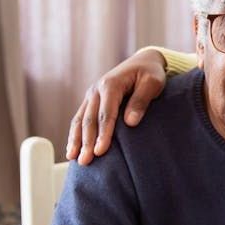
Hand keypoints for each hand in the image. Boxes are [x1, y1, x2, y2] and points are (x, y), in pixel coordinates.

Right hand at [66, 48, 167, 164]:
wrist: (142, 62)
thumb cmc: (150, 74)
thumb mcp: (152, 83)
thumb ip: (141, 101)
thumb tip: (130, 123)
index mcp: (111, 84)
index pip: (106, 113)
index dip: (103, 133)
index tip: (100, 151)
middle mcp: (96, 89)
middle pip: (90, 119)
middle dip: (86, 141)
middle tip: (86, 161)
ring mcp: (91, 95)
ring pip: (80, 120)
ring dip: (76, 140)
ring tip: (74, 159)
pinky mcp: (91, 101)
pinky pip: (79, 118)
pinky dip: (75, 134)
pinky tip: (72, 148)